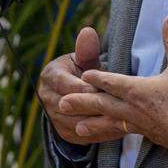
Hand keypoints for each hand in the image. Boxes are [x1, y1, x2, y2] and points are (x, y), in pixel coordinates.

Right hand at [37, 27, 121, 144]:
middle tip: (114, 105)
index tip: (98, 87)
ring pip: (77, 124)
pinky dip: (101, 133)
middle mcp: (47, 98)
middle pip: (69, 107)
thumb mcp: (84, 59)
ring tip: (120, 118)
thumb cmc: (82, 70)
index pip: (63, 84)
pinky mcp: (65, 133)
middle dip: (92, 106)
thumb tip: (88, 32)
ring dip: (98, 122)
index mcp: (49, 76)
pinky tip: (120, 128)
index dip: (81, 87)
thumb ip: (87, 50)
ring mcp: (54, 118)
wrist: (76, 90)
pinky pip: (84, 136)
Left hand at [60, 12, 167, 162]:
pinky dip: (112, 135)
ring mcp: (142, 125)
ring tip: (76, 129)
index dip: (97, 76)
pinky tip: (112, 136)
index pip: (111, 82)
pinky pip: (124, 134)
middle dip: (82, 103)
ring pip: (110, 124)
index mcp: (138, 91)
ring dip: (92, 125)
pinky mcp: (151, 136)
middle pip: (102, 105)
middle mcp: (134, 110)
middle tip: (61, 105)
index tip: (82, 73)